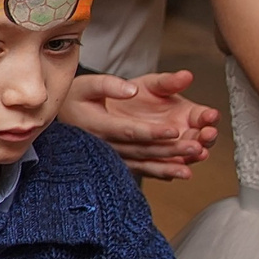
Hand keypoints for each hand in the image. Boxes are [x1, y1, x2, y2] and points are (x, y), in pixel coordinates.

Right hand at [59, 70, 217, 180]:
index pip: (129, 130)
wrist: (62, 118)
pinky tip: (180, 173)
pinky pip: (141, 169)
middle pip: (142, 150)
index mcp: (98, 125)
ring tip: (192, 167)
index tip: (174, 130)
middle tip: (196, 147)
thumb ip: (109, 85)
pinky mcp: (117, 161)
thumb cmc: (77, 98)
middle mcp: (105, 145)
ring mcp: (111, 156)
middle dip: (170, 150)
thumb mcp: (88, 85)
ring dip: (169, 166)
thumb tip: (132, 90)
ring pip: (143, 163)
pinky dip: (161, 172)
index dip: (152, 132)